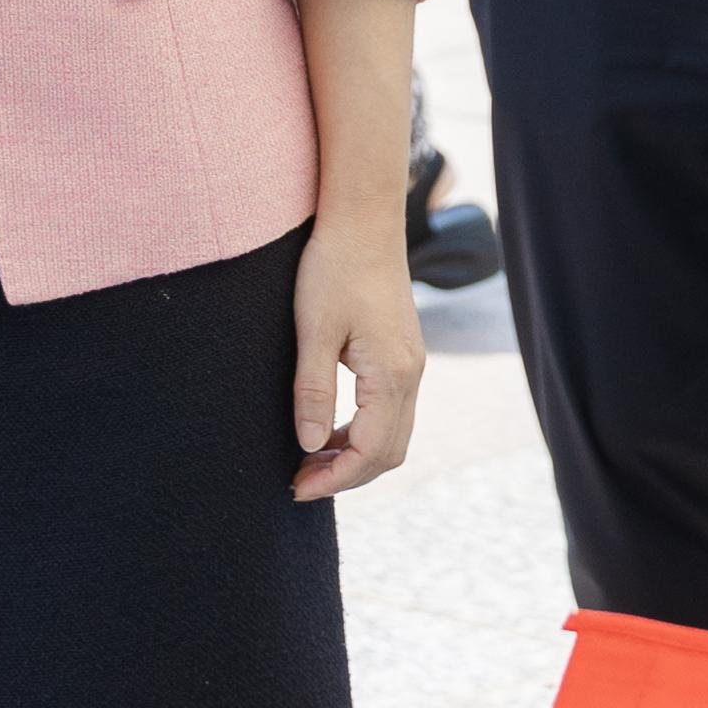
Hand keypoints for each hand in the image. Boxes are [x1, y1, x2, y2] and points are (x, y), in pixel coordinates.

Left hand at [286, 216, 422, 501]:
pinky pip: (392, 412)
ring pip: (393, 435)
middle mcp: (410, 375)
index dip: (335, 478)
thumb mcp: (314, 330)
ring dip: (355, 456)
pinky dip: (364, 433)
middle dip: (346, 476)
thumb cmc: (334, 268)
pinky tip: (330, 428)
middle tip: (299, 481)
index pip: (370, 451)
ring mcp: (412, 365)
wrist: (364, 220)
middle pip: (388, 452)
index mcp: (391, 373)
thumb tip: (309, 446)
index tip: (296, 487)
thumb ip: (314, 391)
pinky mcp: (404, 354)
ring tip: (309, 459)